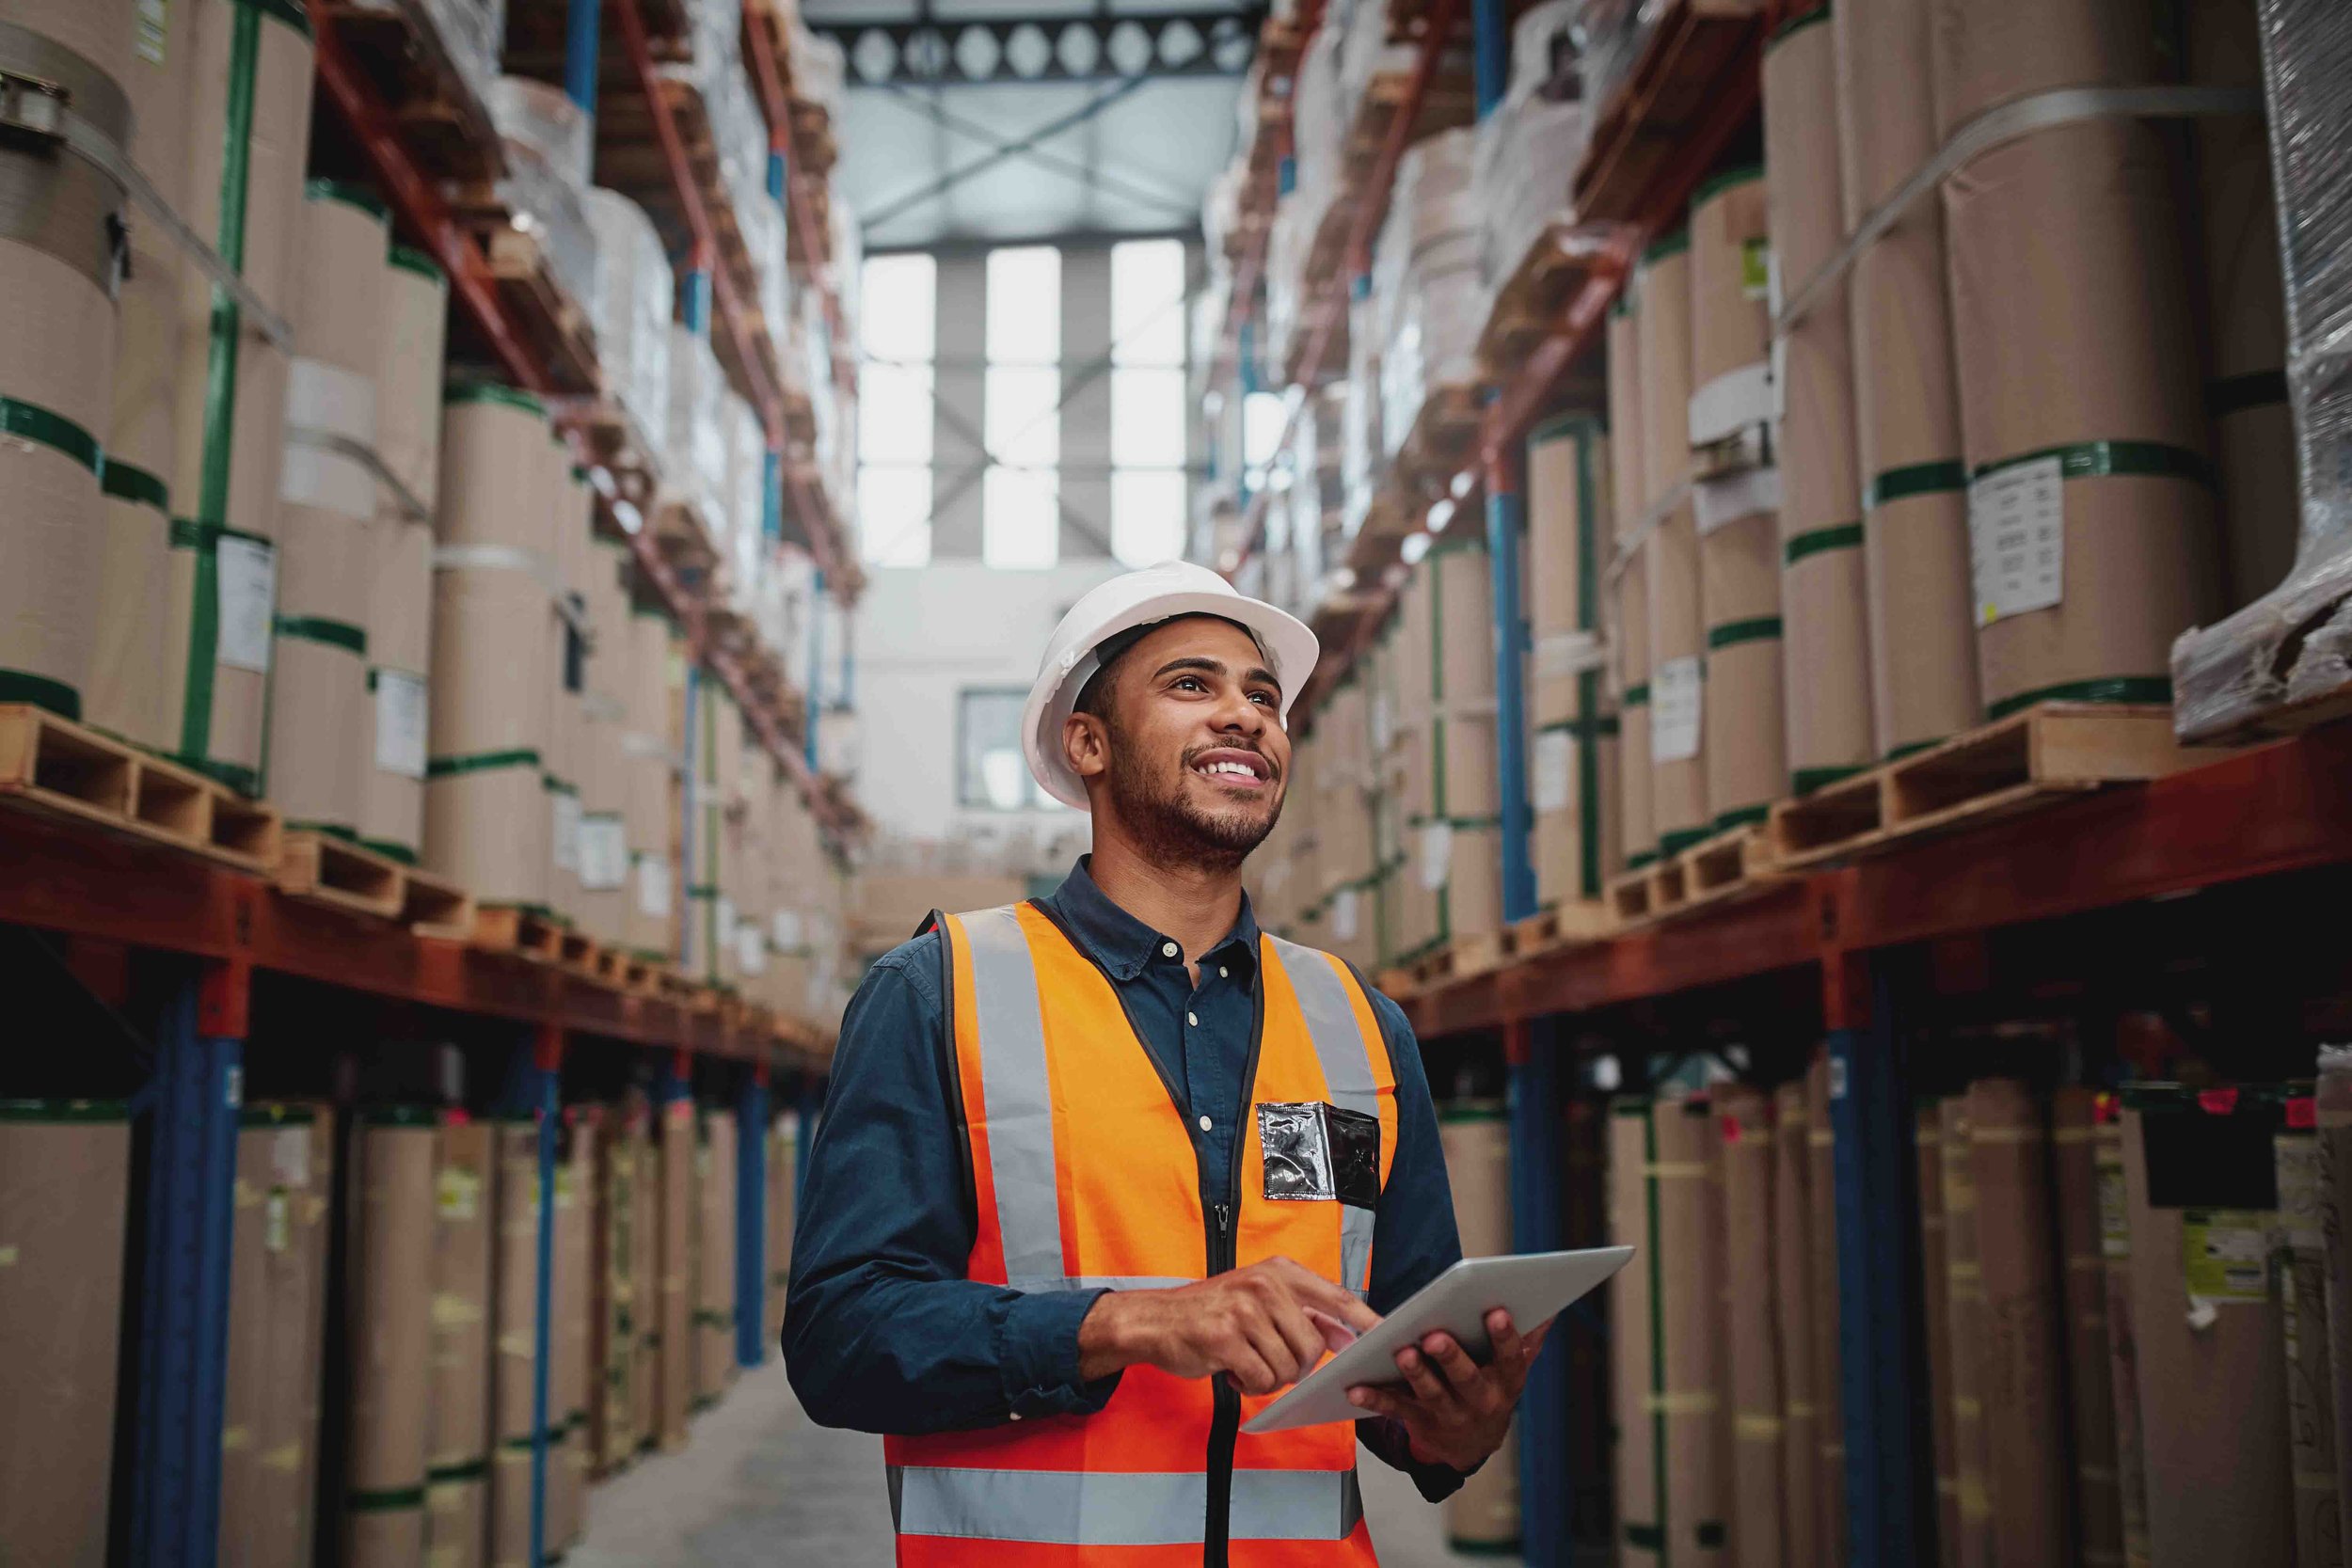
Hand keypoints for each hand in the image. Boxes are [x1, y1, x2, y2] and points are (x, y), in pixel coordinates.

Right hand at [1078, 1258, 1381, 1393]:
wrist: (1154, 1320)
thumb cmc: (1210, 1313)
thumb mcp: (1258, 1299)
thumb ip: (1301, 1313)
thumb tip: (1344, 1335)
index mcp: (1278, 1271)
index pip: (1336, 1295)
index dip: (1365, 1319)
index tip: (1389, 1335)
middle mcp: (1264, 1284)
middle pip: (1312, 1345)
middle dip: (1297, 1366)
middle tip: (1268, 1361)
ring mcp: (1244, 1310)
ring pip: (1288, 1366)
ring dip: (1270, 1377)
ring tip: (1245, 1361)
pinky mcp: (1224, 1338)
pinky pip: (1261, 1379)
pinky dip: (1250, 1385)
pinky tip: (1231, 1370)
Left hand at [1345, 1309, 1549, 1471]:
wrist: (1472, 1445)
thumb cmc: (1491, 1389)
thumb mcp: (1513, 1369)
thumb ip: (1527, 1340)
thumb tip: (1547, 1310)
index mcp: (1506, 1382)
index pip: (1510, 1359)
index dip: (1506, 1337)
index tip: (1497, 1311)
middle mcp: (1480, 1401)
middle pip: (1466, 1379)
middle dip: (1451, 1357)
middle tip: (1435, 1335)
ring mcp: (1449, 1414)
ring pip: (1431, 1394)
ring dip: (1416, 1374)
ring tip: (1402, 1353)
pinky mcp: (1419, 1420)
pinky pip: (1395, 1409)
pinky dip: (1375, 1398)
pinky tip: (1356, 1387)